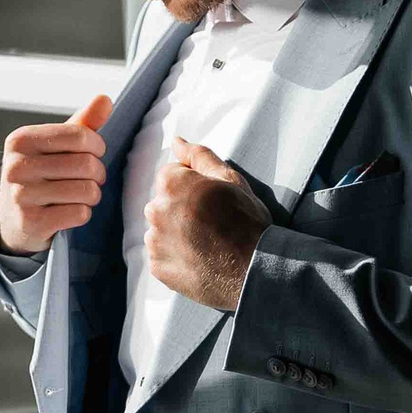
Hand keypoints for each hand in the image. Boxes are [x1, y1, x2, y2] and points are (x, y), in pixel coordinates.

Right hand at [0, 93, 113, 254]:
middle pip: (86, 164)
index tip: (94, 153)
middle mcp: (16, 166)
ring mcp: (21, 196)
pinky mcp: (31, 222)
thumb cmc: (41, 175)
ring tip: (83, 195)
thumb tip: (105, 99)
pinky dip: (84, 213)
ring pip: (86, 191)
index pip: (79, 135)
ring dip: (93, 195)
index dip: (97, 146)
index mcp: (21, 140)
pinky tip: (71, 211)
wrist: (13, 219)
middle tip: (92, 178)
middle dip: (98, 173)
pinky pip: (79, 214)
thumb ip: (83, 123)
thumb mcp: (55, 146)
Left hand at [145, 138, 268, 312]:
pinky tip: (199, 258)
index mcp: (172, 184)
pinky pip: (162, 254)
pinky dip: (176, 255)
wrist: (255, 270)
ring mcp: (155, 241)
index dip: (194, 185)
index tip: (212, 200)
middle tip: (212, 222)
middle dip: (182, 207)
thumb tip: (178, 142)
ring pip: (161, 228)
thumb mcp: (231, 180)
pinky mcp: (158, 267)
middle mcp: (156, 211)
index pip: (171, 174)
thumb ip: (200, 157)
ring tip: (207, 242)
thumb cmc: (247, 222)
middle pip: (164, 201)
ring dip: (177, 231)